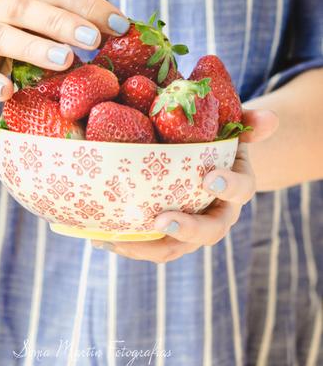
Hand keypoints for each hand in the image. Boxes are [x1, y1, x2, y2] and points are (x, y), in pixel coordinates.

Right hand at [0, 0, 128, 102]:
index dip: (89, 4)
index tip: (120, 24)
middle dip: (64, 22)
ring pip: (4, 36)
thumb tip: (122, 29)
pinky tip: (8, 91)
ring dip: (35, 48)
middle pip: (29, 7)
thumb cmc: (16, 36)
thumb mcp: (40, 21)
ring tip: (65, 60)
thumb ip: (71, 19)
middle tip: (94, 39)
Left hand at [92, 108, 278, 261]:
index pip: (240, 190)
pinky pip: (149, 246)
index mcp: (237, 188)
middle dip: (185, 229)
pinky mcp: (167, 237)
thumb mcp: (234, 131)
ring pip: (172, 248)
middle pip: (207, 232)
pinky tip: (97, 237)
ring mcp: (191, 230)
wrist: (212, 170)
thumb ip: (247, 123)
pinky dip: (126, 243)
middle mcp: (217, 216)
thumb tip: (268, 117)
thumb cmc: (220, 145)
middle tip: (161, 220)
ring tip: (116, 238)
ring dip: (145, 246)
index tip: (210, 179)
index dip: (228, 187)